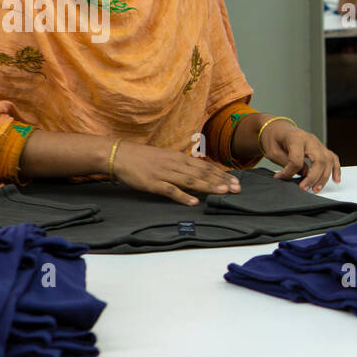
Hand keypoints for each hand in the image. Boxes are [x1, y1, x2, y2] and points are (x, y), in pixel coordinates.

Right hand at [111, 141, 240, 205]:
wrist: (119, 155)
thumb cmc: (143, 158)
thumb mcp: (166, 158)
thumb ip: (182, 166)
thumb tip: (199, 174)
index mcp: (179, 158)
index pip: (205, 167)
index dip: (221, 174)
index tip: (236, 181)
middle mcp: (175, 164)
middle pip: (202, 173)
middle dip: (221, 181)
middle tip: (237, 189)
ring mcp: (164, 173)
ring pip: (191, 180)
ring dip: (208, 186)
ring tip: (223, 192)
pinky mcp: (153, 183)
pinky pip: (170, 190)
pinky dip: (183, 196)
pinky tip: (194, 202)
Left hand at [260, 119, 341, 192]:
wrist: (278, 128)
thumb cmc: (275, 138)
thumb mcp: (273, 151)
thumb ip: (286, 163)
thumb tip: (301, 174)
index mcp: (296, 138)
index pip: (297, 160)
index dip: (289, 172)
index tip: (282, 176)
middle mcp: (310, 140)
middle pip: (319, 160)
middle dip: (313, 177)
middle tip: (304, 188)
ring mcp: (318, 143)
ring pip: (328, 161)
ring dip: (324, 177)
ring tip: (316, 188)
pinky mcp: (321, 148)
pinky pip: (333, 158)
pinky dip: (336, 169)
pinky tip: (336, 180)